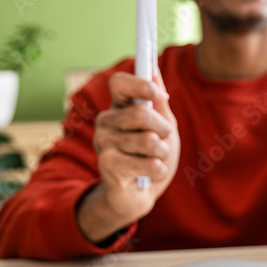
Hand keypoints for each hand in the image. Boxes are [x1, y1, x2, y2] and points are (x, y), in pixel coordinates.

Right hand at [78, 71, 179, 241]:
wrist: (138, 196)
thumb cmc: (151, 158)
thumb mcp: (162, 127)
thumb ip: (159, 102)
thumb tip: (154, 70)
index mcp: (118, 108)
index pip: (119, 83)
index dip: (139, 84)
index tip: (156, 94)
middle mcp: (105, 122)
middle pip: (142, 113)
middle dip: (163, 129)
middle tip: (162, 140)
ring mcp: (103, 144)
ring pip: (148, 140)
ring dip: (162, 153)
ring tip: (153, 160)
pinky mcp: (107, 166)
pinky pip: (149, 163)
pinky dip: (158, 170)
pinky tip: (147, 175)